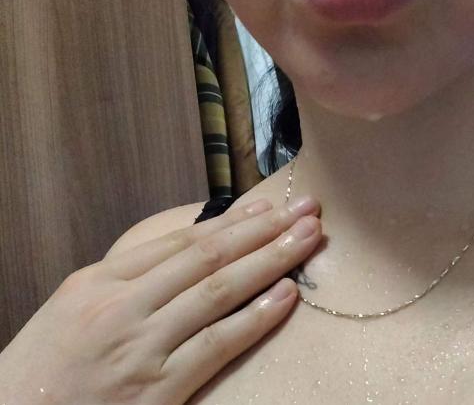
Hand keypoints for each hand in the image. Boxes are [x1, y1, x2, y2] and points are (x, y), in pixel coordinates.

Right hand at [0, 196, 320, 404]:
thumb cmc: (46, 370)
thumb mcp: (76, 310)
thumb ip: (128, 282)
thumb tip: (189, 256)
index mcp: (98, 281)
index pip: (179, 242)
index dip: (231, 221)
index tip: (268, 205)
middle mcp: (121, 306)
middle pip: (207, 256)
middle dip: (263, 229)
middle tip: (306, 208)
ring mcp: (141, 346)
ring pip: (218, 290)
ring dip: (270, 260)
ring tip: (308, 239)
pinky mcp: (157, 388)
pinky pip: (217, 344)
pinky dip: (256, 317)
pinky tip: (287, 295)